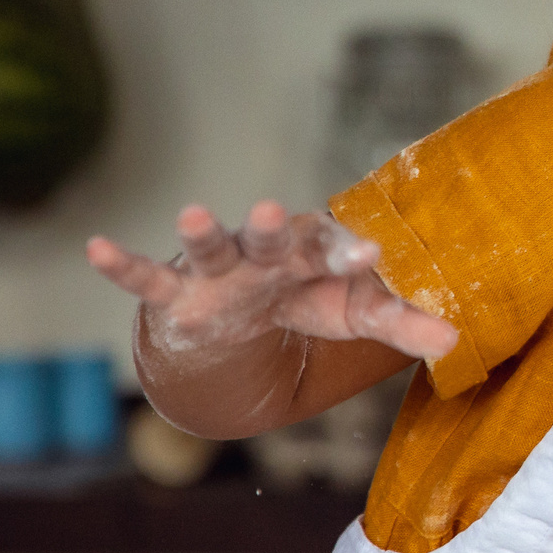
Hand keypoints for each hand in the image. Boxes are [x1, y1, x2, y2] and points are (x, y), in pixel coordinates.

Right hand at [89, 201, 458, 363]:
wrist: (250, 309)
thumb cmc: (311, 298)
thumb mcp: (358, 315)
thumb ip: (404, 324)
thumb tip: (458, 342)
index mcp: (314, 255)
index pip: (336, 253)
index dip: (351, 256)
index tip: (372, 257)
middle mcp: (266, 254)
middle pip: (270, 238)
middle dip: (270, 227)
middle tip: (273, 209)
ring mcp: (218, 272)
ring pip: (210, 248)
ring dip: (202, 233)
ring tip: (191, 213)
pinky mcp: (178, 294)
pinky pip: (147, 279)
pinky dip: (122, 265)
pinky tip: (94, 248)